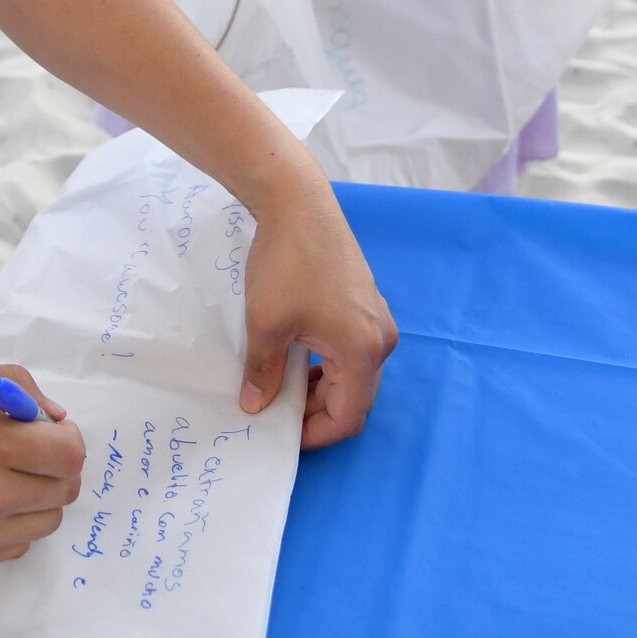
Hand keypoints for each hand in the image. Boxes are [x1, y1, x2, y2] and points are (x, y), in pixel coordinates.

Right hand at [0, 364, 83, 566]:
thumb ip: (15, 386)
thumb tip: (54, 416)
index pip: (69, 453)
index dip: (68, 438)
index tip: (51, 431)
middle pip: (65, 490)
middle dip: (57, 467)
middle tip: (32, 452)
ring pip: (47, 521)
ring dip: (39, 497)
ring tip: (7, 476)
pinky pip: (17, 545)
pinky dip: (14, 524)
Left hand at [238, 164, 396, 450]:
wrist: (299, 203)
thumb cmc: (286, 263)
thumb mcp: (266, 323)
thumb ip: (263, 372)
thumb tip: (255, 407)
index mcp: (363, 351)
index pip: (347, 417)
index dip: (314, 434)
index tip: (280, 434)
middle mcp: (381, 339)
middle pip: (354, 398)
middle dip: (316, 412)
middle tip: (274, 412)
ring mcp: (377, 319)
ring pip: (352, 374)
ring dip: (319, 387)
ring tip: (278, 385)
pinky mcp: (366, 303)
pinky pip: (350, 350)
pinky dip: (325, 362)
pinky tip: (293, 355)